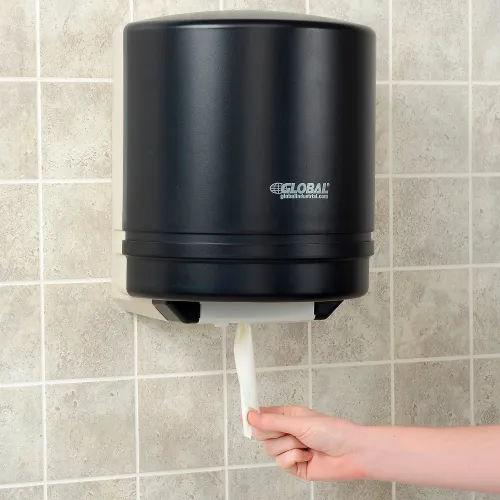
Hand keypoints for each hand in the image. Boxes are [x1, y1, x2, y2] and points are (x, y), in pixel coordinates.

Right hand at [248, 406, 364, 481]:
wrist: (351, 453)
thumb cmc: (332, 431)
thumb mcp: (299, 422)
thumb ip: (272, 421)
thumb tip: (250, 415)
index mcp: (289, 415)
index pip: (264, 414)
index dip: (254, 415)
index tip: (244, 415)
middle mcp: (288, 431)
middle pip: (263, 434)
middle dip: (275, 433)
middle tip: (289, 431)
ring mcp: (291, 449)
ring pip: (270, 450)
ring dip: (288, 446)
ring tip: (305, 444)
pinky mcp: (295, 466)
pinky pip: (281, 463)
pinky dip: (293, 458)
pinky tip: (307, 455)